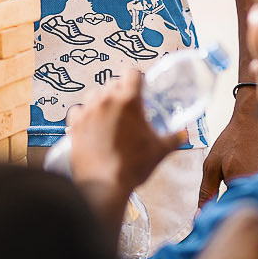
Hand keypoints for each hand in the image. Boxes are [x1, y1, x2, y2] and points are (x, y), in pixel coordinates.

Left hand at [66, 70, 185, 221]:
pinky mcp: (75, 124)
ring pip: (94, 94)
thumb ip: (173, 139)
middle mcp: (106, 101)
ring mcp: (88, 111)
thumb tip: (183, 135)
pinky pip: (78, 110)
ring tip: (109, 117)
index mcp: (128, 101)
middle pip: (112, 83)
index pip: (132, 73)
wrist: (105, 185)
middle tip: (127, 109)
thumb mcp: (159, 151)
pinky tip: (91, 125)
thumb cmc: (133, 166)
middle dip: (120, 92)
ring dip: (101, 101)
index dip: (137, 79)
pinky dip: (84, 115)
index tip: (140, 89)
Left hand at [200, 89, 257, 206]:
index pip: (230, 213)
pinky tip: (251, 174)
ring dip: (246, 198)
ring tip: (240, 176)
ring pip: (255, 200)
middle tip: (226, 191)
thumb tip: (199, 217)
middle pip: (244, 209)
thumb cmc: (232, 140)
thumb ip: (206, 192)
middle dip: (233, 207)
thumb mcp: (212, 165)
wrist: (256, 119)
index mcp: (243, 186)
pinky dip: (256, 189)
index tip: (211, 214)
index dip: (219, 214)